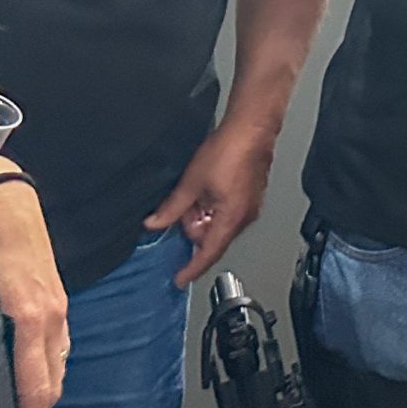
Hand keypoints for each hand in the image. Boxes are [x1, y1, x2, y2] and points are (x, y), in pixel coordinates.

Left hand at [0, 167, 69, 407]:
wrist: (3, 190)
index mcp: (30, 318)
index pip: (37, 389)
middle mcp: (51, 316)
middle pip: (53, 383)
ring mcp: (58, 305)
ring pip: (58, 364)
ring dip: (44, 393)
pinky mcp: (56, 294)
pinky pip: (58, 343)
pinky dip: (48, 367)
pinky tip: (30, 376)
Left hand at [145, 121, 278, 286]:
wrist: (251, 128)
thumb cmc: (229, 150)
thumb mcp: (192, 182)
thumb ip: (172, 208)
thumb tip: (155, 223)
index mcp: (230, 219)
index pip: (208, 253)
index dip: (191, 268)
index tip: (179, 279)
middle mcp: (244, 218)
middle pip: (211, 238)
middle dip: (194, 228)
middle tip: (183, 207)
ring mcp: (249, 207)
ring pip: (218, 224)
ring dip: (203, 215)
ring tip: (197, 191)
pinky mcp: (251, 197)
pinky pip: (227, 213)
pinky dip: (213, 207)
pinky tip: (207, 188)